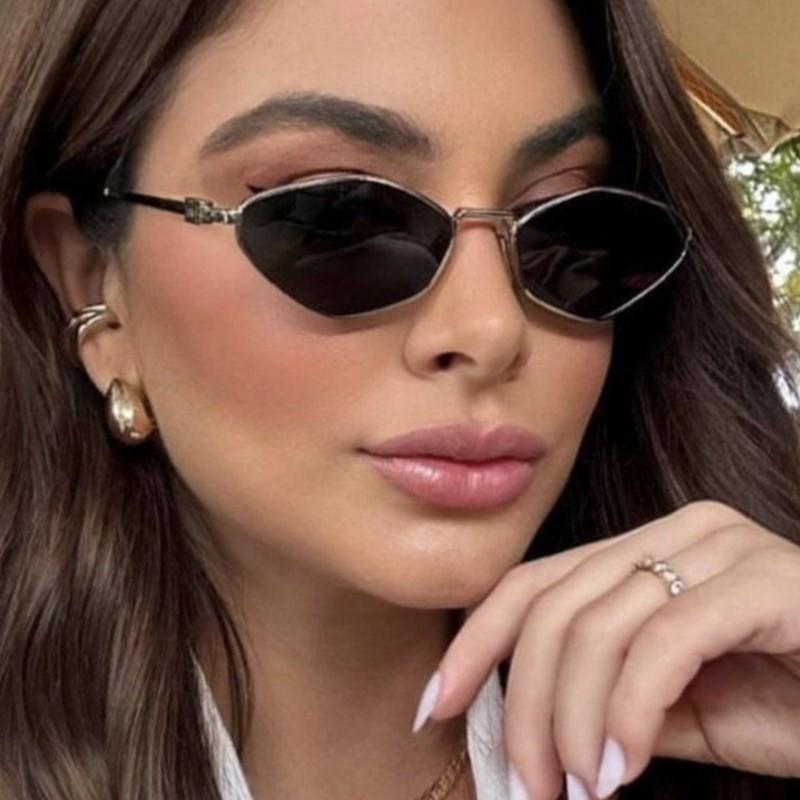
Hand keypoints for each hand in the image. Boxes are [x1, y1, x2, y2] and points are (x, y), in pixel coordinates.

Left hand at [420, 500, 799, 799]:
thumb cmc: (787, 700)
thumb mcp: (674, 708)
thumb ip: (606, 700)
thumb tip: (530, 727)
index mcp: (644, 549)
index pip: (531, 584)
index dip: (473, 643)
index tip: (434, 706)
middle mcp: (675, 532)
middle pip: (554, 609)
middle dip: (524, 704)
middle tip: (531, 787)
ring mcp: (721, 547)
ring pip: (598, 627)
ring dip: (572, 722)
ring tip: (578, 792)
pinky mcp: (764, 582)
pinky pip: (663, 645)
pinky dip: (629, 715)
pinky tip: (623, 773)